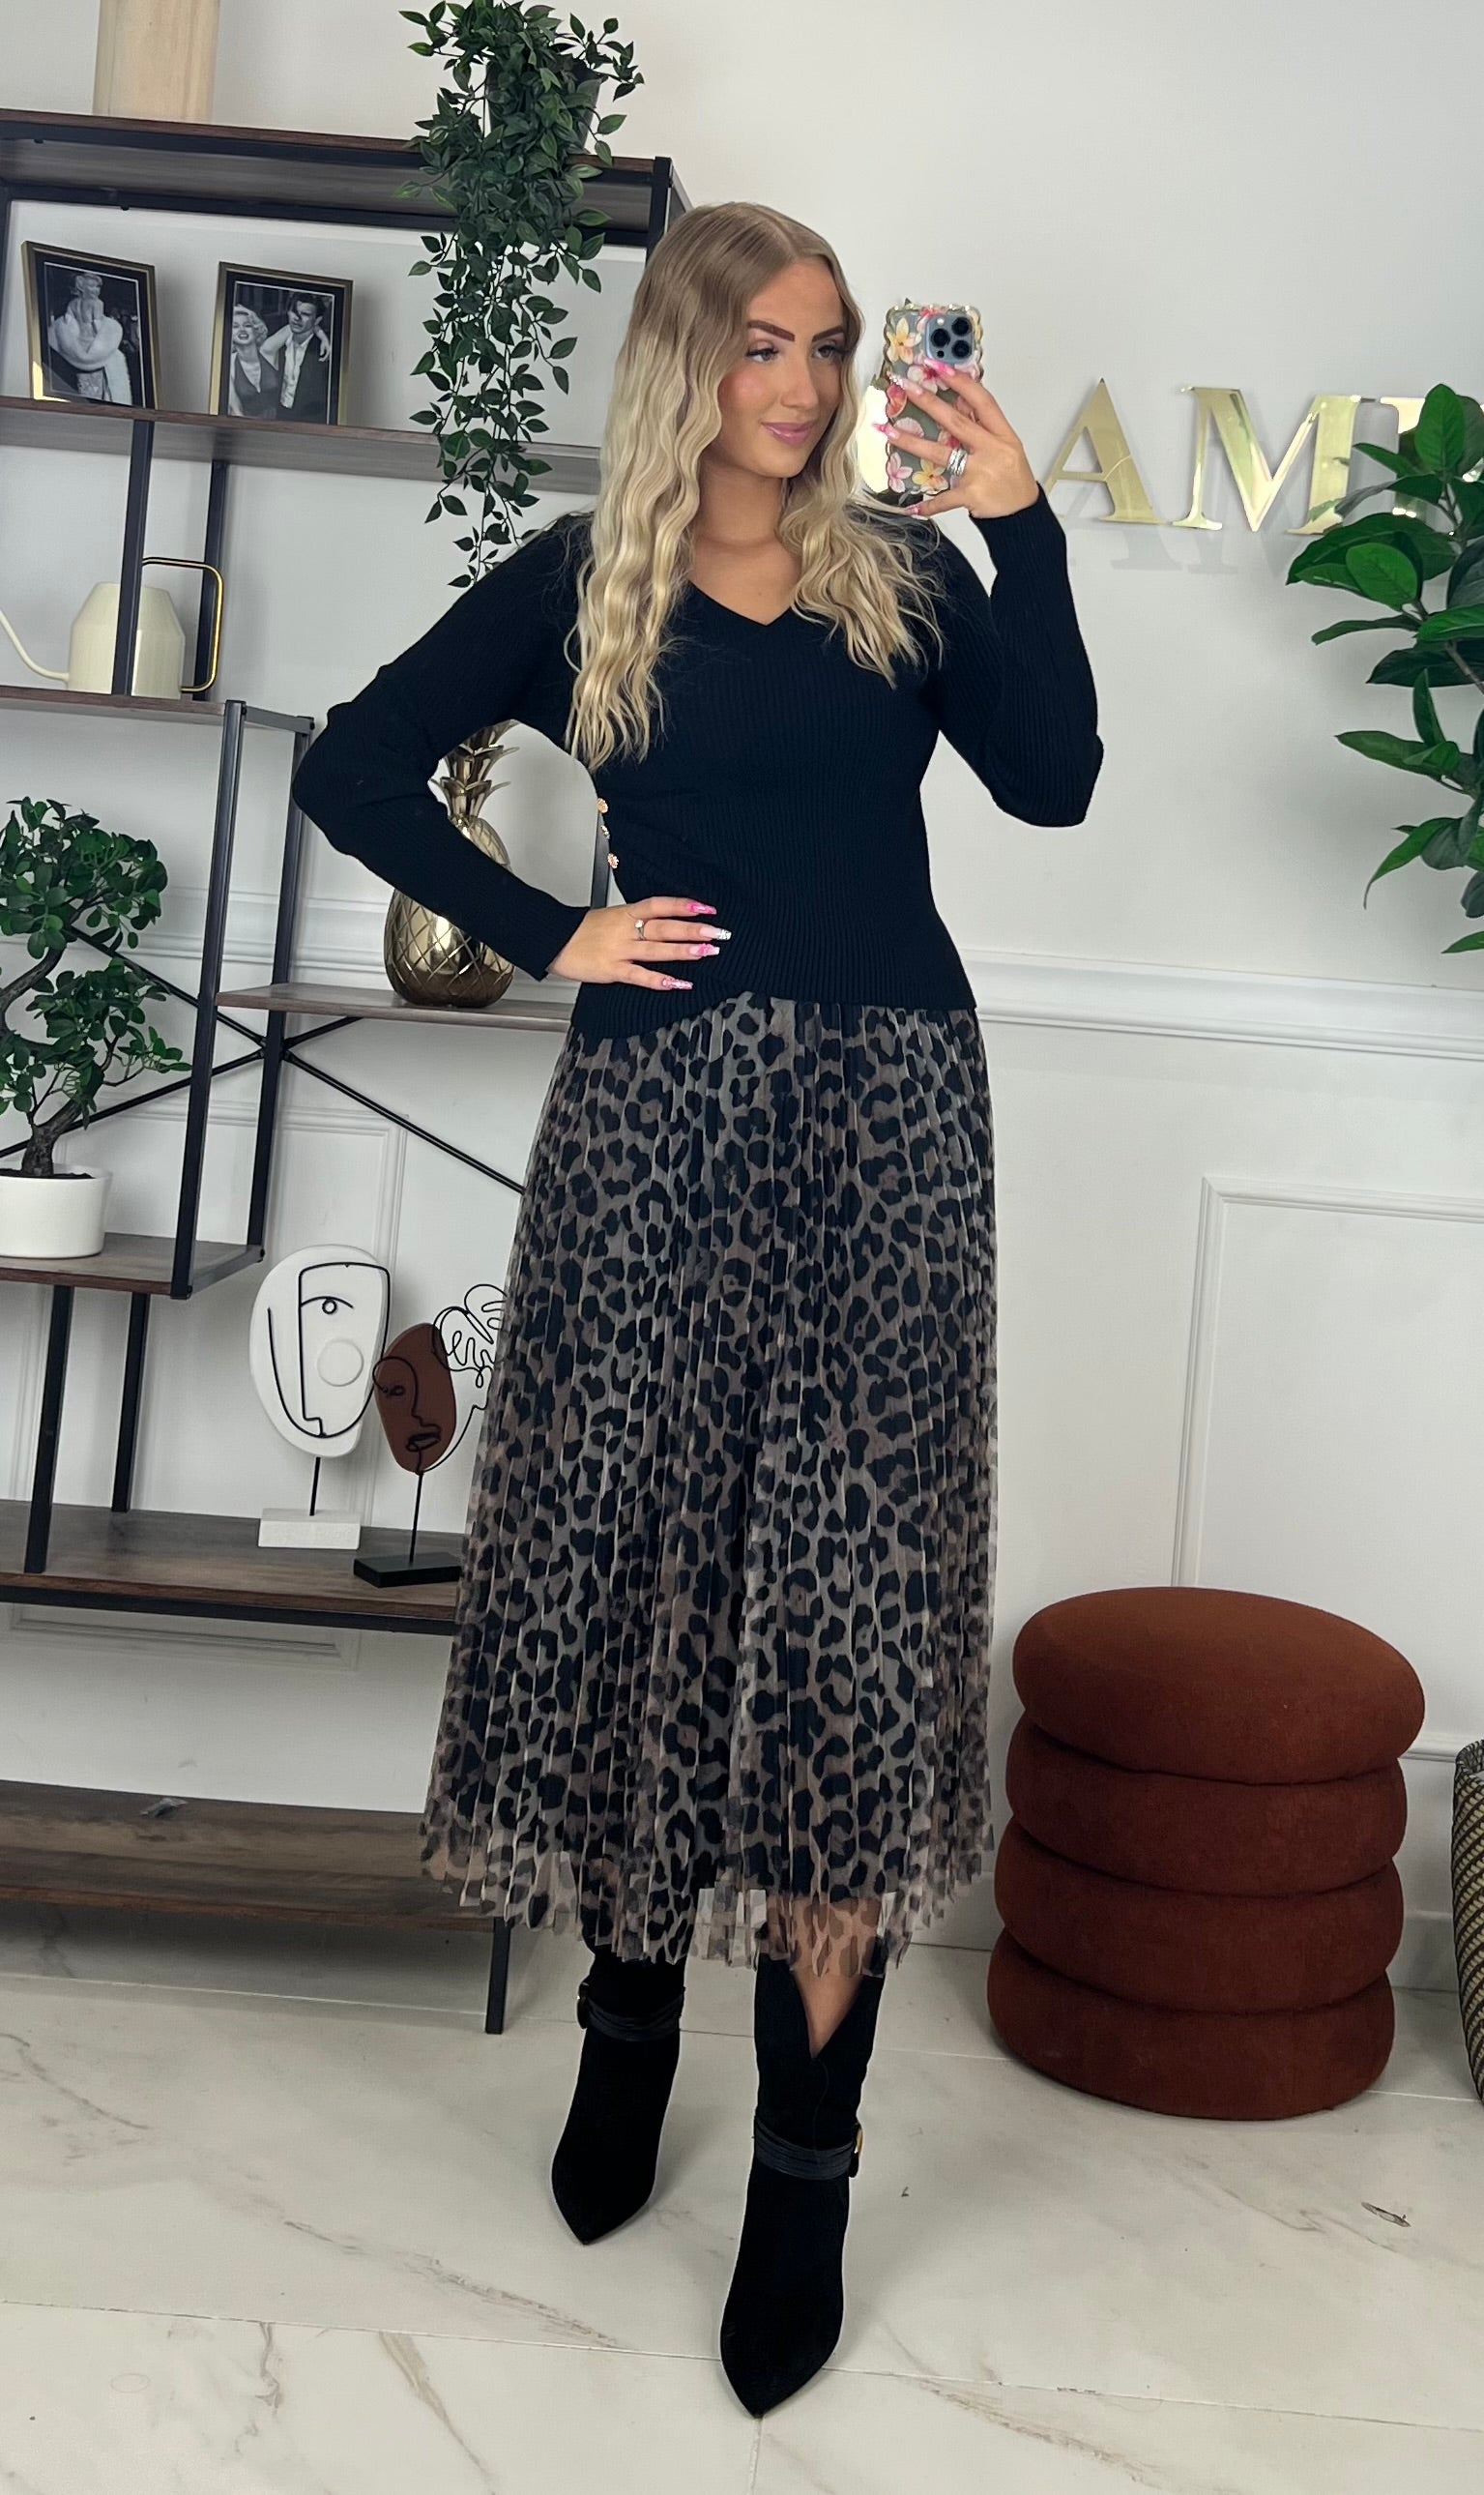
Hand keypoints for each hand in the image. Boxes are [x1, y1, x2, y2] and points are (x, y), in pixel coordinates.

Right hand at [548, 895, 728, 989]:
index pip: (659, 905)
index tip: (707, 907)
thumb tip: (665, 921)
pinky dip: (659, 980)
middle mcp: (625, 930)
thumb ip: (638, 920)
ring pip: (656, 949)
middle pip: (664, 926)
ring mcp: (619, 950)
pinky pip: (639, 975)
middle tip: (717, 932)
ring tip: (706, 952)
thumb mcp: (612, 917)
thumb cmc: (583, 931)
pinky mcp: (612, 970)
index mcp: (626, 914)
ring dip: (683, 951)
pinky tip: (678, 983)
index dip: (683, 905)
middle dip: (693, 929)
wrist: (553, 941)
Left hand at [875, 367, 1039, 521]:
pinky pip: (943, 499)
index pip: (981, 401)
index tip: (939, 367)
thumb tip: (957, 402)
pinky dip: (928, 505)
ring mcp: (980, 472)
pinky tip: (912, 506)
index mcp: (1002, 434)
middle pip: (956, 421)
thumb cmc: (1013, 477)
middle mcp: (991, 450)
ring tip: (888, 431)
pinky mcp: (970, 495)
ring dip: (911, 442)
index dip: (960, 381)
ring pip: (941, 453)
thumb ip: (981, 425)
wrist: (1022, 512)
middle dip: (928, 401)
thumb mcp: (1005, 445)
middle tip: (906, 386)